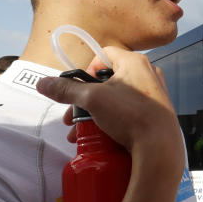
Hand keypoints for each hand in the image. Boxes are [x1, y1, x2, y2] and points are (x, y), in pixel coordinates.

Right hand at [36, 48, 183, 175]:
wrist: (160, 146)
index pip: (104, 54)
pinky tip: (99, 137)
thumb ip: (67, 90)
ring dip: (94, 114)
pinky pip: (129, 111)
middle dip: (85, 100)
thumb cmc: (129, 115)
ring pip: (117, 99)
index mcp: (135, 62)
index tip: (80, 88)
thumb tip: (42, 83)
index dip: (88, 69)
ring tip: (79, 134)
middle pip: (108, 81)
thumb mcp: (93, 99)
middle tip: (71, 118)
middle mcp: (147, 74)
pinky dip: (113, 121)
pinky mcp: (156, 113)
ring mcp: (154, 94)